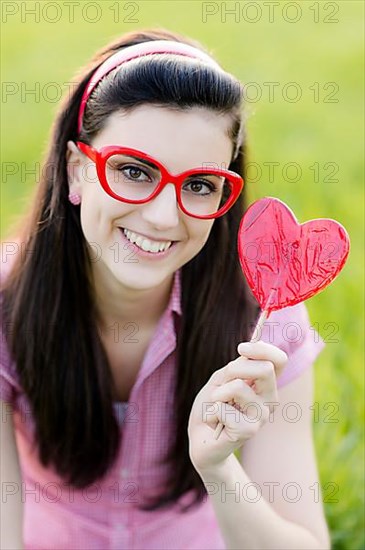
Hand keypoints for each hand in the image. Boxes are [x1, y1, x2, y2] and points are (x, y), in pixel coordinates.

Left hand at [187, 340, 287, 473]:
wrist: (201, 440)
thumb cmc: (212, 406)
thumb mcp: (221, 380)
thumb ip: (235, 368)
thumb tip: (247, 354)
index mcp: (265, 384)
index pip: (279, 360)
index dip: (263, 349)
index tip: (241, 347)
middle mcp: (269, 399)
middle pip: (265, 368)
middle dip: (234, 369)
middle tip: (220, 385)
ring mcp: (262, 416)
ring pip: (238, 386)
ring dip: (217, 394)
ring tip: (215, 407)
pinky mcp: (249, 431)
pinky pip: (223, 408)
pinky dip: (211, 412)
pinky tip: (215, 423)